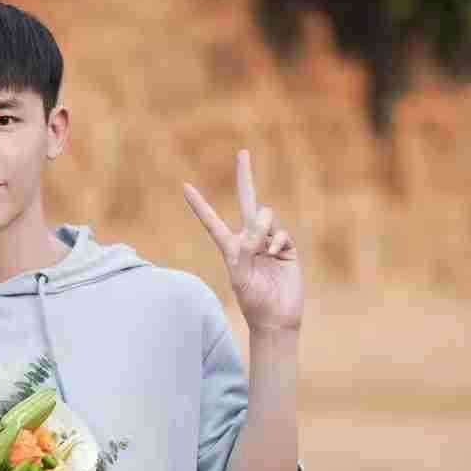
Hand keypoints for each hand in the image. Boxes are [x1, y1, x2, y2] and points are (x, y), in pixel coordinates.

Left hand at [183, 149, 302, 332]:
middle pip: (247, 201)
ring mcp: (269, 241)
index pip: (212, 222)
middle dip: (245, 176)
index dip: (200, 205)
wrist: (277, 318)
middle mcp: (249, 239)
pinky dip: (277, 241)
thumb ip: (246, 249)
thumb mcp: (241, 276)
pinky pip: (281, 232)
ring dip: (263, 228)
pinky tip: (275, 255)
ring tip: (263, 252)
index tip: (184, 187)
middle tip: (241, 152)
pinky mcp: (286, 247)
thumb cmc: (253, 301)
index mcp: (230, 247)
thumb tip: (259, 224)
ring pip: (265, 215)